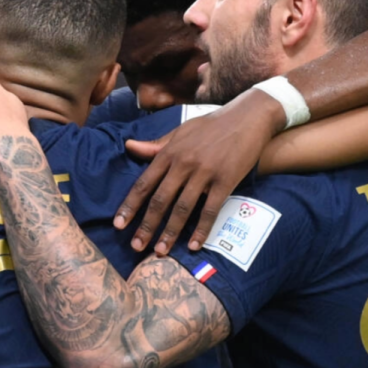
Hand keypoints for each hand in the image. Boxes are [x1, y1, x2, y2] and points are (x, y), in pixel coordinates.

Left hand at [115, 89, 285, 253]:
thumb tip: (128, 146)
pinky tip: (193, 245)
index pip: (143, 183)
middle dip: (146, 226)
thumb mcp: (180, 131)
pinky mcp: (225, 180)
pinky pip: (210, 210)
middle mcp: (183, 164)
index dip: (130, 206)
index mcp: (169, 152)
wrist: (248, 116)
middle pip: (160, 200)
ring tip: (160, 251)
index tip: (119, 225)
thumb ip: (156, 145)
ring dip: (170, 232)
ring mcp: (204, 173)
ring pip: (182, 208)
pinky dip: (201, 230)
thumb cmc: (212, 125)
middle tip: (136, 247)